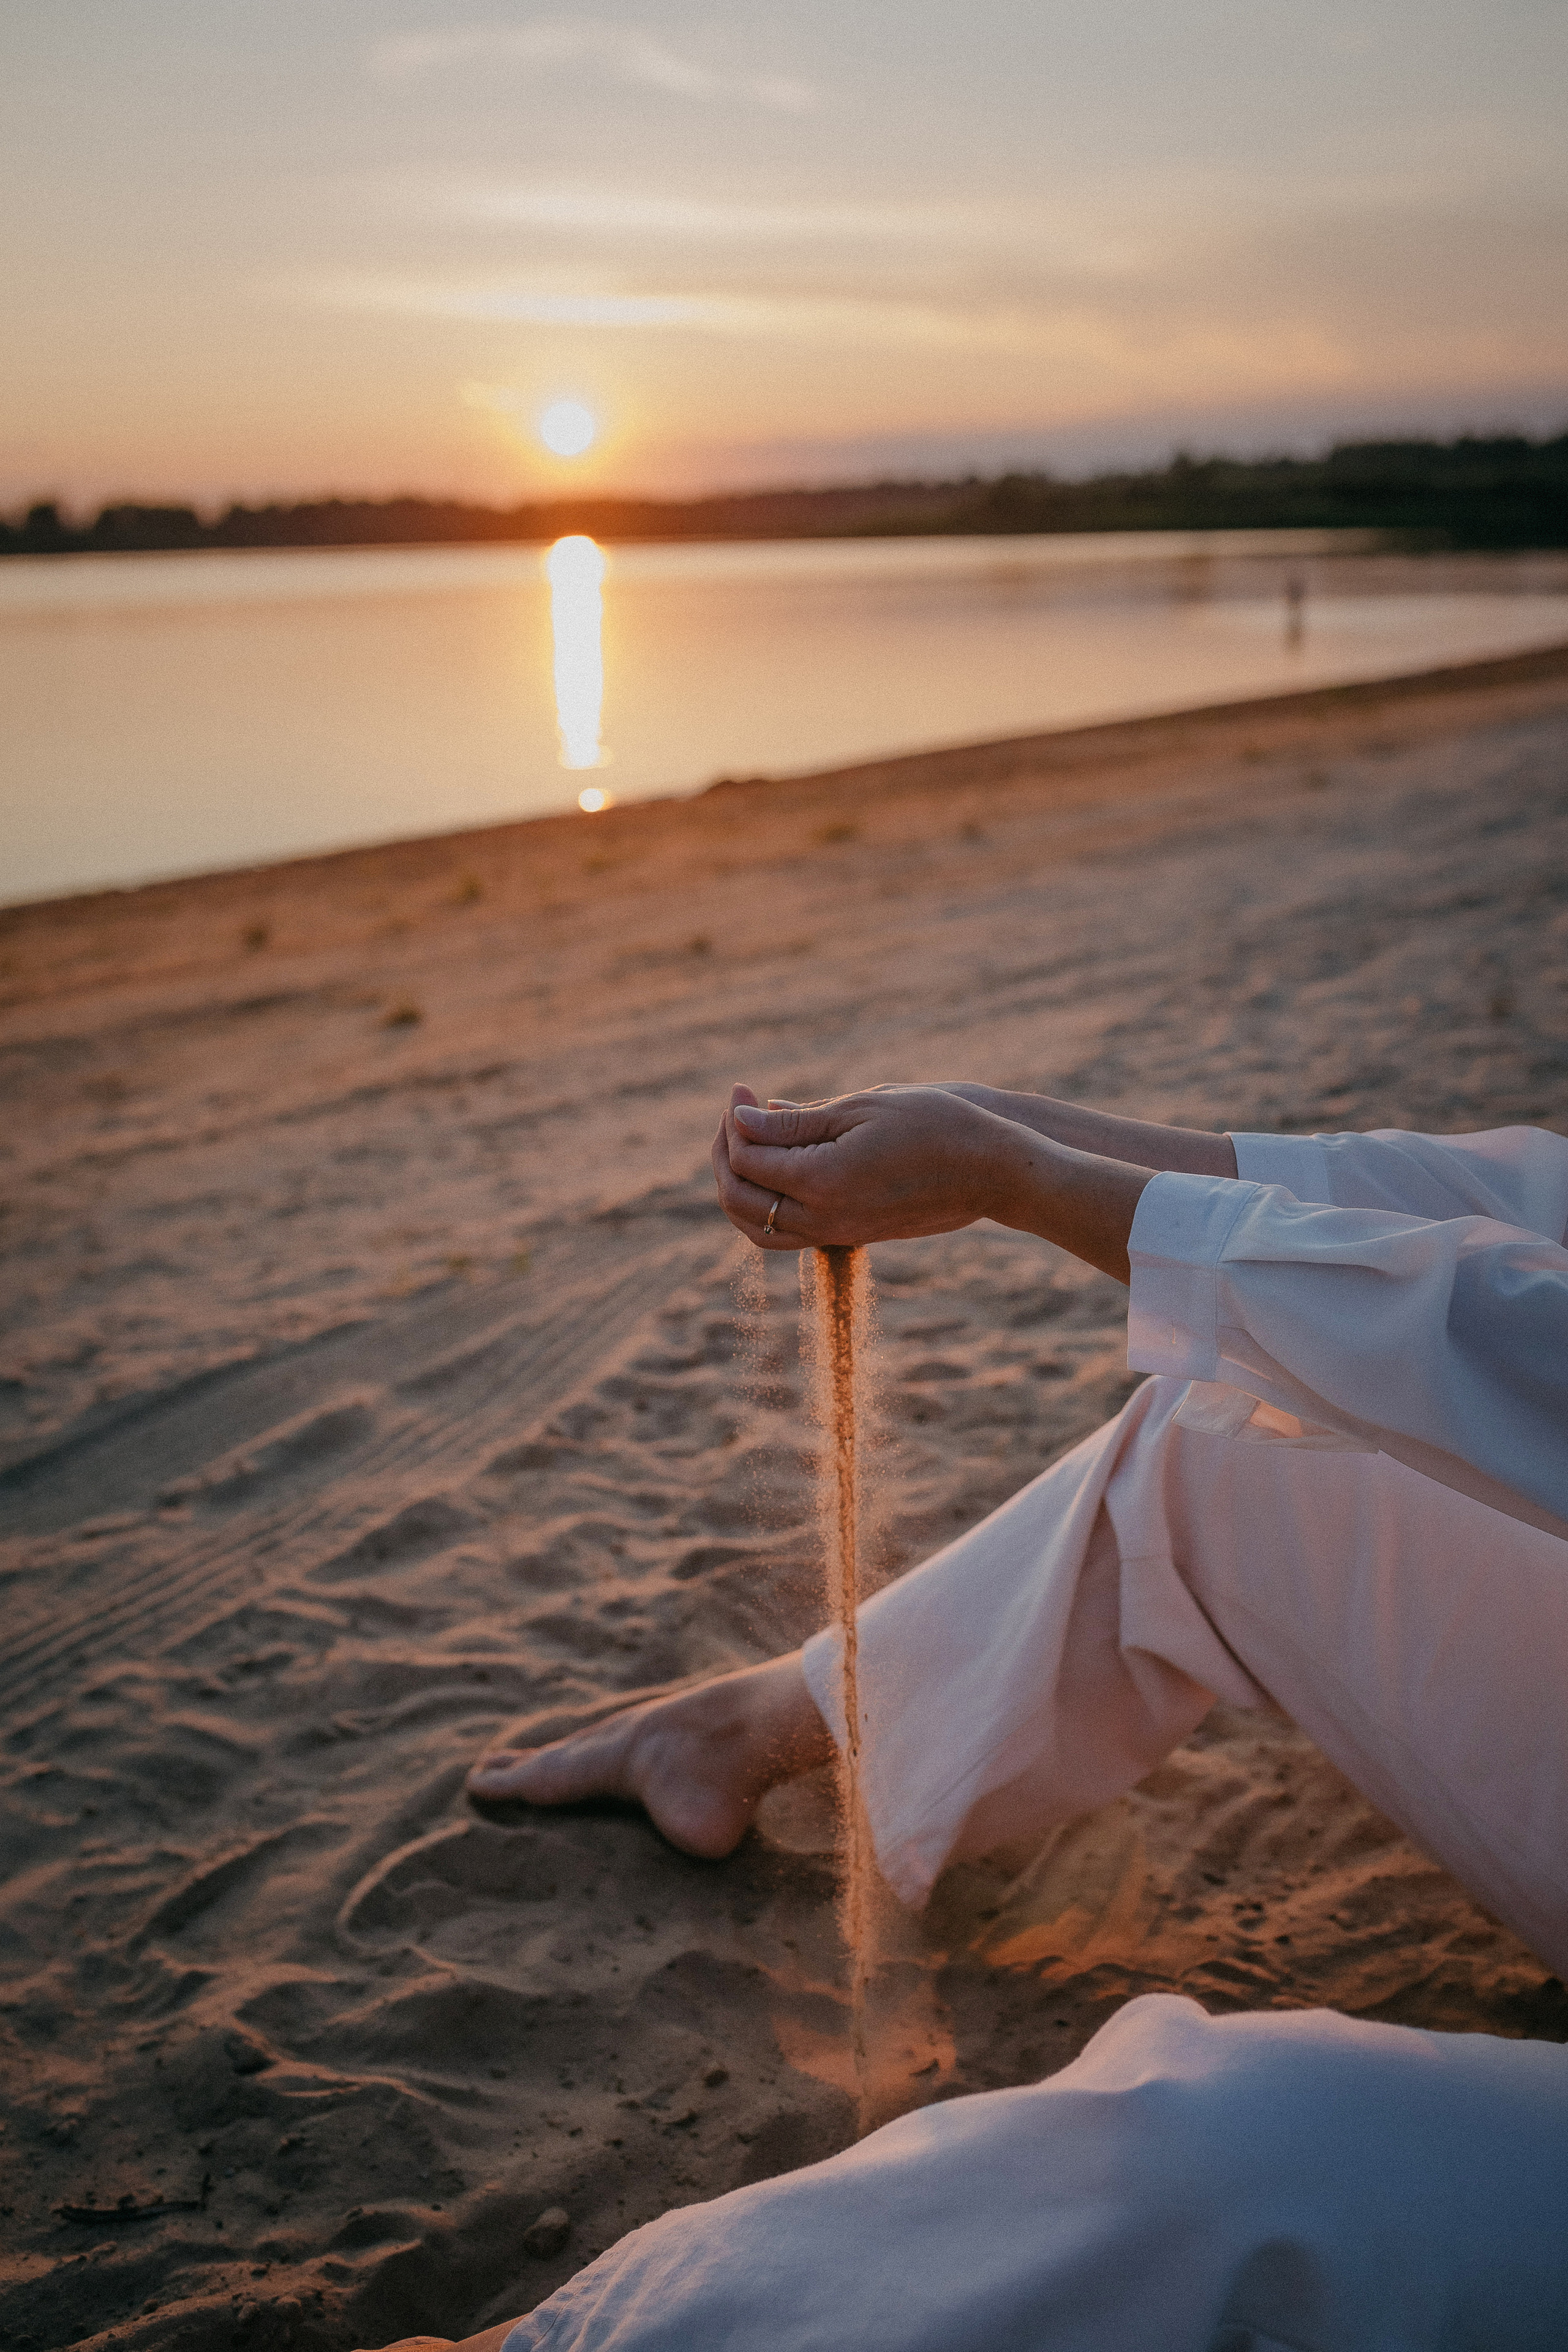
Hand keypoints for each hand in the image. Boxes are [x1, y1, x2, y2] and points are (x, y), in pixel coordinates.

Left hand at [711, 1083, 1155, 1280]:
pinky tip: (780, 1165)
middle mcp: (823, 1218)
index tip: (742, 1089)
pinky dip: (767, 1203)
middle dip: (725, 1155)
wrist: (992, 1170)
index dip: (733, 1121)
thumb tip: (741, 1118)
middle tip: (736, 1114)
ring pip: (757, 1227)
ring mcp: (837, 1233)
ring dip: (739, 1186)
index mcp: (822, 1182)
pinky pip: (788, 1232)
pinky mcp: (850, 1235)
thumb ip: (794, 1121)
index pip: (747, 1159)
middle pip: (739, 1200)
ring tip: (747, 1142)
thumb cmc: (934, 1124)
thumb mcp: (859, 1109)